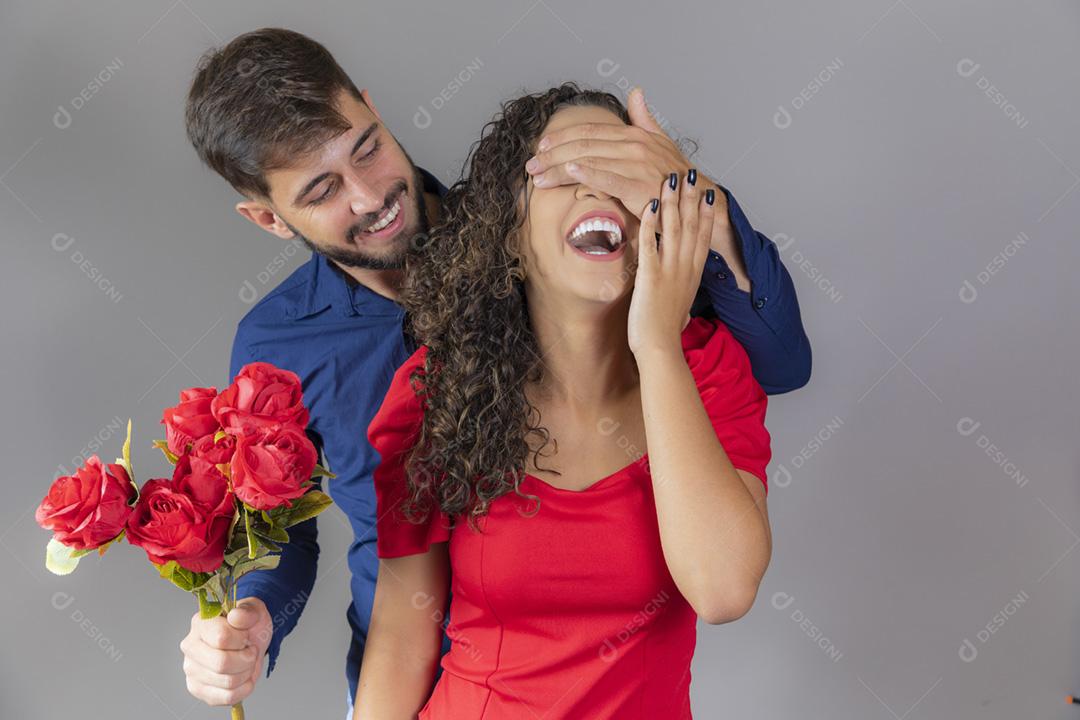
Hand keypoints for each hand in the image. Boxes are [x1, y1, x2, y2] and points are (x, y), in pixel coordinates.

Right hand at [180, 596, 271, 706]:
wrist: (250, 640)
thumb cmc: (248, 625)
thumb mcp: (254, 611)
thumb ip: (247, 612)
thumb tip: (236, 617)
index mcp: (201, 623)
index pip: (221, 638)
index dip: (241, 639)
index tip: (246, 636)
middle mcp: (190, 646)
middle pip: (222, 663)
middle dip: (246, 659)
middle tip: (249, 651)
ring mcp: (191, 669)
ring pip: (227, 682)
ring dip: (247, 672)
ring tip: (245, 662)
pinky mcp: (197, 688)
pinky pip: (227, 697)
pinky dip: (244, 688)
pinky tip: (243, 677)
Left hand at [527, 87, 748, 287]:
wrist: (697, 202)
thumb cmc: (676, 175)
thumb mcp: (660, 141)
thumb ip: (644, 118)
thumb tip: (635, 92)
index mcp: (633, 134)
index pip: (590, 131)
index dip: (562, 137)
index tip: (540, 146)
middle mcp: (633, 144)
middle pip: (583, 145)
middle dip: (552, 155)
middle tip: (530, 165)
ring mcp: (636, 164)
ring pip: (588, 160)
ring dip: (559, 168)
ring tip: (538, 176)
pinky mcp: (638, 185)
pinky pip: (607, 177)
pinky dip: (587, 173)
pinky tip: (569, 172)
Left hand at [628, 171, 715, 356]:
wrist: (660, 350)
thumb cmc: (665, 335)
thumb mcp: (679, 310)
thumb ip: (680, 298)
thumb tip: (683, 305)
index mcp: (693, 274)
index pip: (704, 236)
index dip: (707, 212)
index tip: (710, 191)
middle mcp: (685, 268)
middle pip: (692, 225)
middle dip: (692, 197)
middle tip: (693, 173)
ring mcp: (669, 270)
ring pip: (674, 228)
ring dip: (673, 201)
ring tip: (672, 178)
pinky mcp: (650, 276)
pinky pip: (650, 243)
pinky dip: (651, 223)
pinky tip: (650, 205)